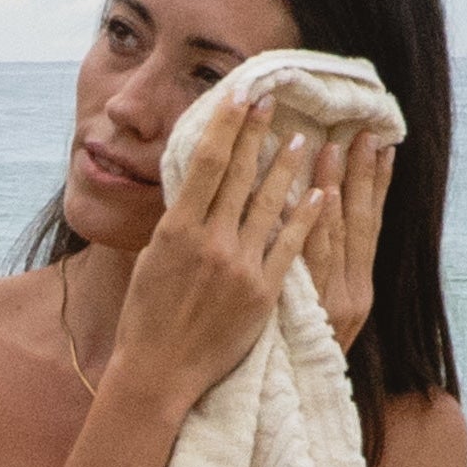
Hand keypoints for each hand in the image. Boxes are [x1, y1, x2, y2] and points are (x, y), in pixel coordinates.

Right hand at [112, 94, 325, 409]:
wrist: (159, 371)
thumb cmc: (146, 315)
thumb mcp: (152, 257)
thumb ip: (178, 221)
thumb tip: (198, 184)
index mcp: (176, 230)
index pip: (207, 163)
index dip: (226, 124)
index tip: (239, 94)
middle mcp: (210, 243)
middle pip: (240, 175)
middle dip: (257, 132)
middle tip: (273, 100)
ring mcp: (240, 268)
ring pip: (270, 205)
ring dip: (286, 168)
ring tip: (303, 139)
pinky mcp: (263, 293)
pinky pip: (291, 247)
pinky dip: (306, 218)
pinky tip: (321, 193)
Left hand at [302, 131, 394, 351]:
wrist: (281, 407)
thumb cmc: (290, 360)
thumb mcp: (317, 320)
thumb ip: (320, 277)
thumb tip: (316, 226)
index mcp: (358, 294)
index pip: (369, 226)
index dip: (377, 186)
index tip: (383, 146)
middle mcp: (351, 295)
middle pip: (359, 221)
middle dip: (363, 174)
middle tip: (365, 131)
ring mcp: (326, 301)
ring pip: (332, 232)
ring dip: (335, 185)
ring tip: (334, 144)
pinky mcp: (298, 307)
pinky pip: (305, 256)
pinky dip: (311, 222)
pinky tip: (313, 191)